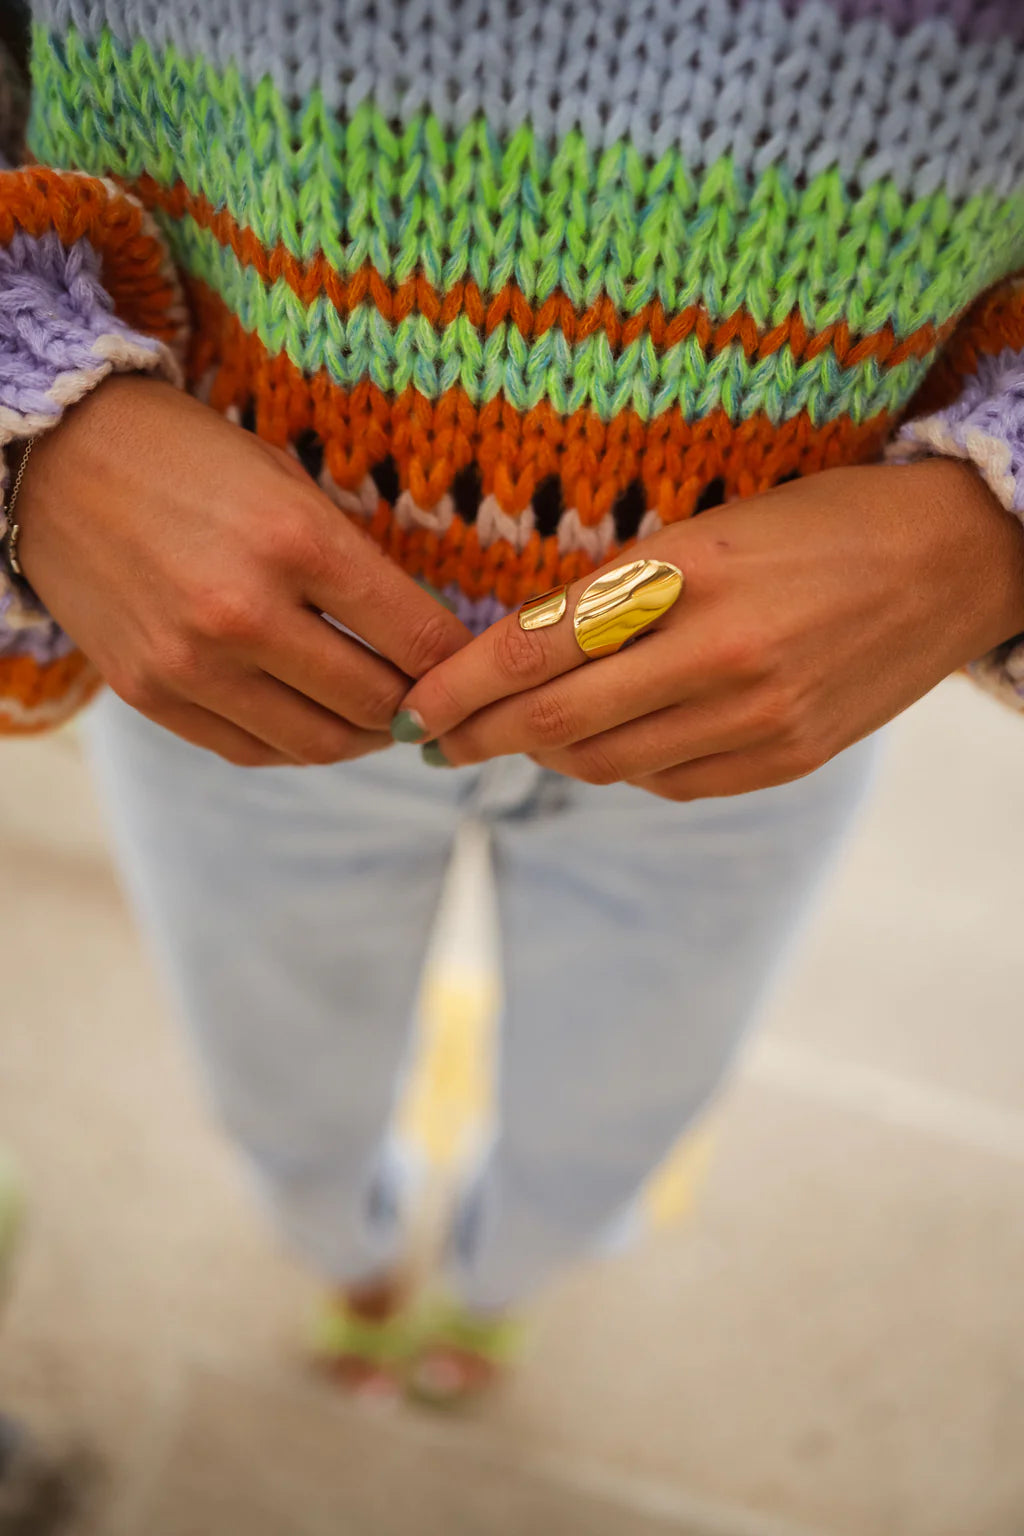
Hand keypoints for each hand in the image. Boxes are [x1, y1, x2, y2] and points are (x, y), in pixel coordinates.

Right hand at [15, 375, 469, 764]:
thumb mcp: (289, 483)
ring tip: (381, 719)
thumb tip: (426, 643)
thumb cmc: (191, 459)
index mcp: (295, 541)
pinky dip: (297, 746)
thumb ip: (356, 566)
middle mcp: (243, 612)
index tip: (473, 668)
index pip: (417, 638)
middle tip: (434, 703)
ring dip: (364, 739)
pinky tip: (316, 720)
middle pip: (374, 703)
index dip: (459, 663)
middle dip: (418, 708)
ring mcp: (190, 663)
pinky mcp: (149, 694)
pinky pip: (250, 750)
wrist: (57, 461)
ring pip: (317, 744)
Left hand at [398, 460, 1023, 799]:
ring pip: (608, 764)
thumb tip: (526, 653)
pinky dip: (623, 768)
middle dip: (477, 737)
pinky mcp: (788, 759)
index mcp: (686, 575)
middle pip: (556, 723)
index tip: (411, 705)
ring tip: (515, 737)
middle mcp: (718, 655)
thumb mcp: (710, 527)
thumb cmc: (823, 519)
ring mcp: (757, 718)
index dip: (455, 687)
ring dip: (545, 756)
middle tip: (434, 740)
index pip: (531, 649)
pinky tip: (608, 744)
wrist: (956, 558)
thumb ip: (622, 590)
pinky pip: (672, 783)